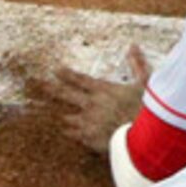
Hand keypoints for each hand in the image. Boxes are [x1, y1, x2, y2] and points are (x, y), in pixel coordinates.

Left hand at [29, 45, 152, 155]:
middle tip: (38, 85)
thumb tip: (133, 46)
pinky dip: (67, 133)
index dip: (67, 74)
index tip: (55, 70)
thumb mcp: (145, 84)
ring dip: (58, 115)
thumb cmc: (146, 110)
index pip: (81, 80)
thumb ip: (137, 65)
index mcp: (104, 90)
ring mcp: (89, 122)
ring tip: (42, 113)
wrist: (145, 138)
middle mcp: (92, 104)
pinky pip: (74, 136)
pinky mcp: (90, 139)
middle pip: (67, 95)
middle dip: (52, 89)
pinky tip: (59, 132)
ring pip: (67, 117)